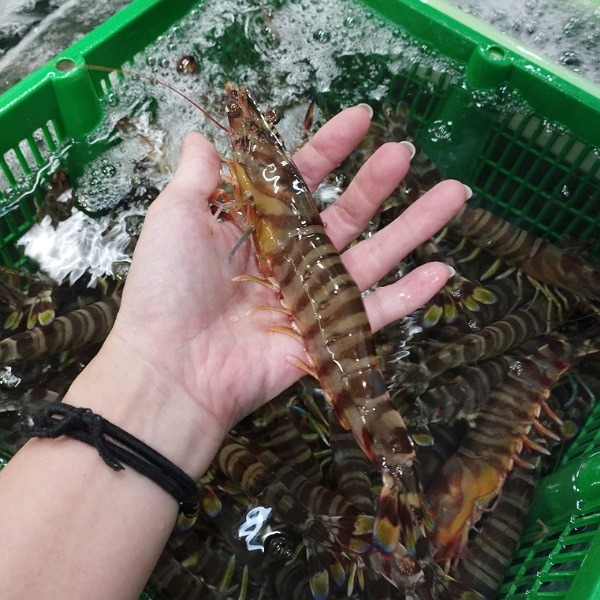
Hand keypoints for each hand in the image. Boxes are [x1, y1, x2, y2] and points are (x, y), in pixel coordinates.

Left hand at [69, 104, 466, 476]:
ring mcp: (312, 298)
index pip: (300, 181)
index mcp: (255, 229)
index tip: (360, 120)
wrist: (175, 368)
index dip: (329, 150)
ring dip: (412, 227)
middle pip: (343, 216)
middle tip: (406, 152)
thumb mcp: (175, 218)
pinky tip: (443, 270)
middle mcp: (288, 260)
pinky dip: (410, 295)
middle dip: (376, 183)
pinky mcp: (328, 335)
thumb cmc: (170, 289)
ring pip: (372, 257)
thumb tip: (204, 136)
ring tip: (453, 193)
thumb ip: (198, 177)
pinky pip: (376, 313)